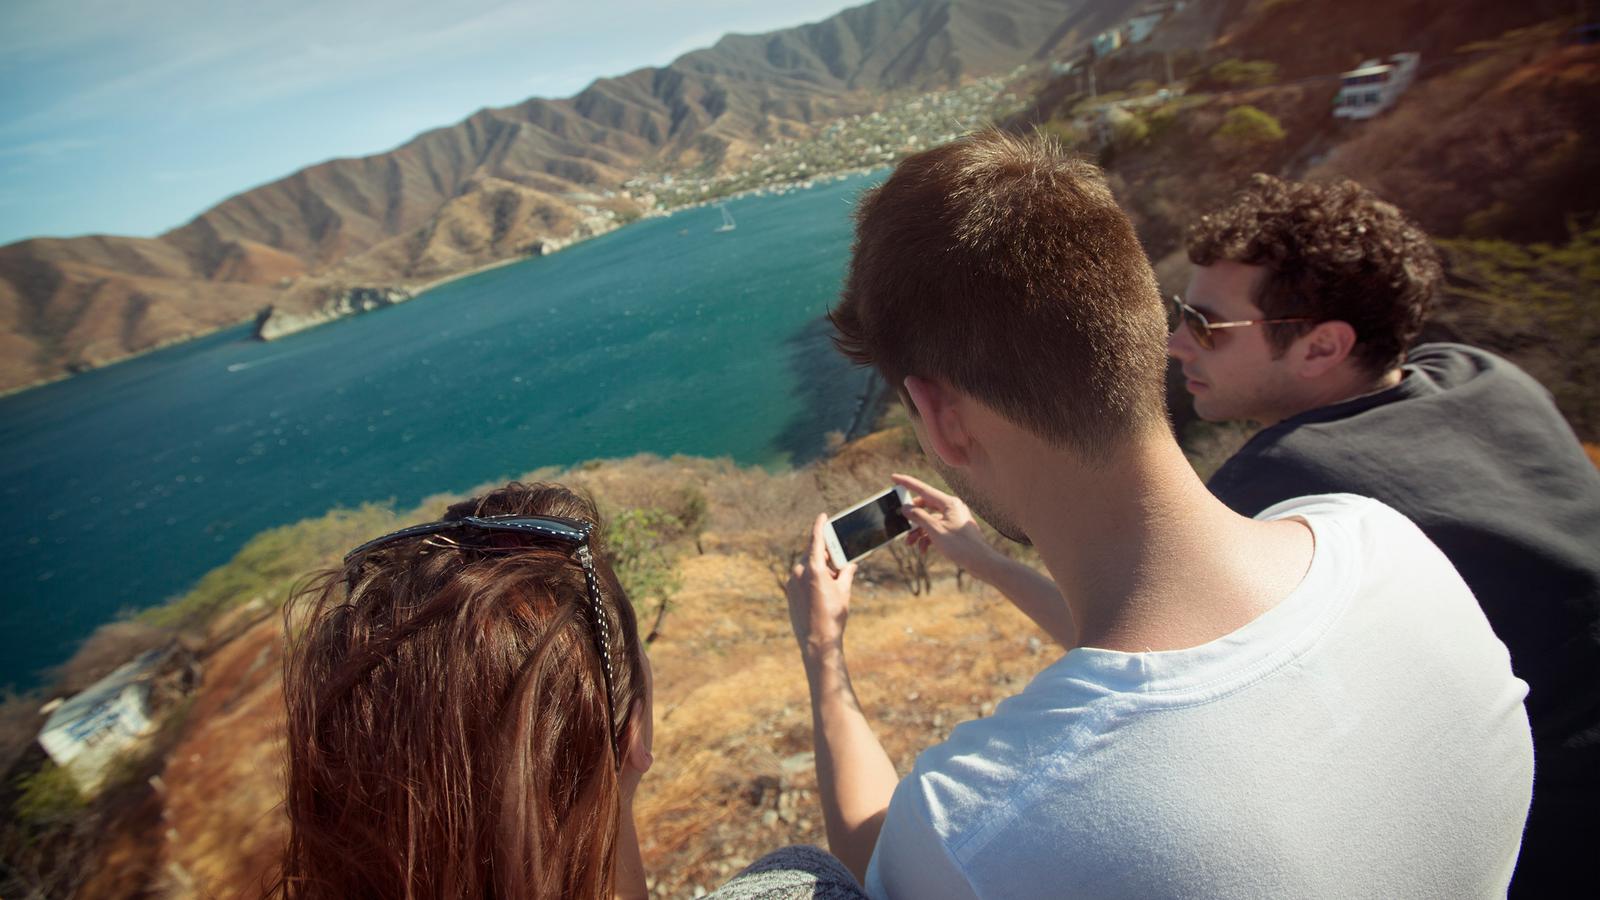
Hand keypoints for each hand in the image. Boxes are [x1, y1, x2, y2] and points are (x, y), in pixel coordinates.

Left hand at [786, 513, 857, 657]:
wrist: (817, 640)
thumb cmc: (833, 615)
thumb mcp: (844, 591)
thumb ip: (846, 573)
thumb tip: (850, 564)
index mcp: (813, 568)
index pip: (816, 540)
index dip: (820, 526)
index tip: (823, 516)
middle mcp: (799, 572)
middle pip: (812, 553)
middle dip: (825, 552)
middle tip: (838, 555)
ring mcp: (792, 582)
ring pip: (806, 565)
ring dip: (819, 566)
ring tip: (833, 577)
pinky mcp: (790, 591)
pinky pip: (801, 576)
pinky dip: (812, 576)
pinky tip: (823, 587)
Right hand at [893, 473, 1000, 574]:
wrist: (980, 562)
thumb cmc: (961, 546)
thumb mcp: (935, 530)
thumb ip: (918, 517)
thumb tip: (906, 508)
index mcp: (949, 503)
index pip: (923, 489)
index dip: (907, 483)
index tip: (894, 478)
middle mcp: (952, 508)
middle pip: (925, 506)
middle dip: (912, 518)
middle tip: (901, 523)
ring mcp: (953, 519)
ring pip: (929, 520)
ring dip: (918, 531)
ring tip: (910, 543)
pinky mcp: (954, 529)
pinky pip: (936, 529)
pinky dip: (928, 538)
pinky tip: (923, 549)